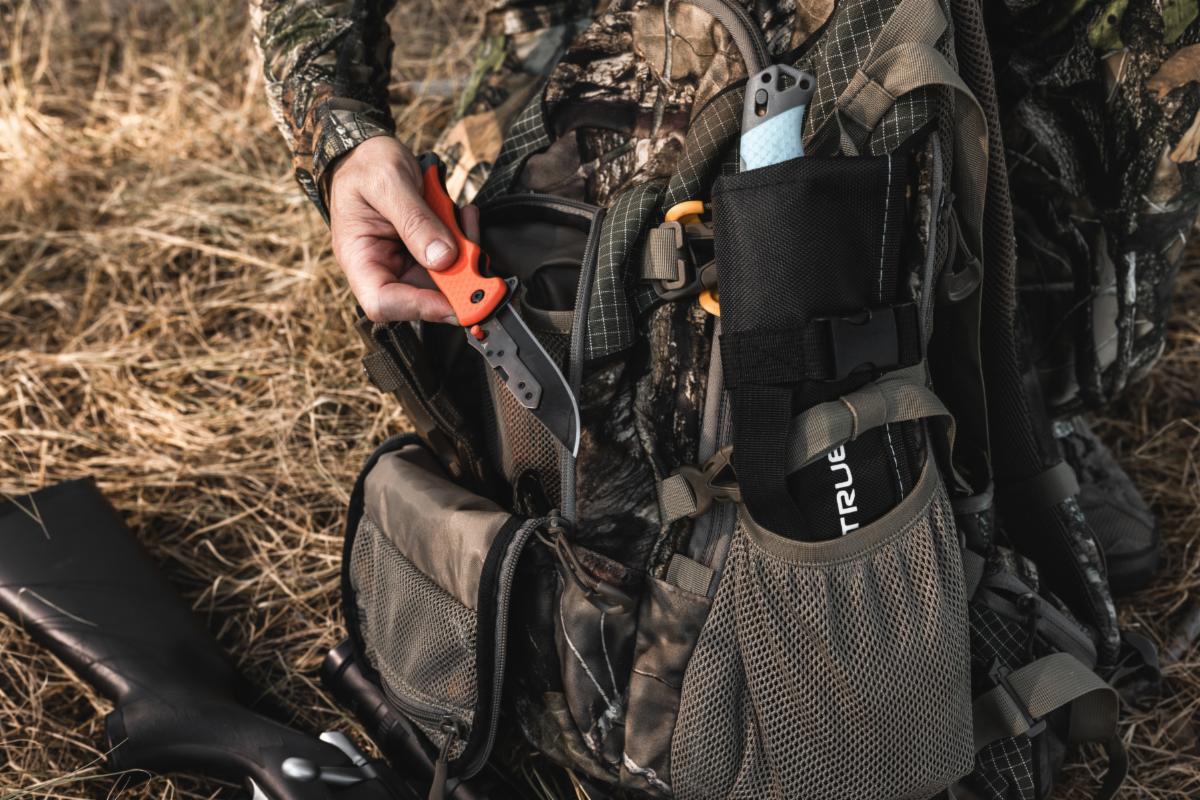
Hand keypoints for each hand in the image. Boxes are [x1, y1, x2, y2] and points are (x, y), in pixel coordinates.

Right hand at [328, 136, 478, 322]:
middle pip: (422, 297)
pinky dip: (466, 241)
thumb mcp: (388, 183)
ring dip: (466, 259)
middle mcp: (382, 267)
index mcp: (359, 258)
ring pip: (445, 280)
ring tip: (466, 221)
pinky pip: (452, 260)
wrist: (369, 151)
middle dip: (457, 283)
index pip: (382, 302)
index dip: (419, 308)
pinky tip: (465, 217)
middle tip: (478, 259)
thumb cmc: (366, 165)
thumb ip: (415, 220)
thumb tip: (443, 258)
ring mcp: (406, 262)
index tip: (453, 300)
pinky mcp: (425, 252)